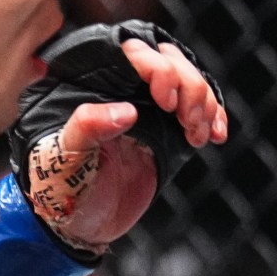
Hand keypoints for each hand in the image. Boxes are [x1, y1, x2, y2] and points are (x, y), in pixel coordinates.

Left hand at [11, 23, 226, 251]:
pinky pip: (199, 110)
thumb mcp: (65, 157)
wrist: (79, 223)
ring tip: (197, 134)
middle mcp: (123, 90)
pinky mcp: (167, 132)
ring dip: (204, 103)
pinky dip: (214, 117)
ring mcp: (149, 110)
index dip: (159, 69)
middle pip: (170, 60)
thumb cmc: (60, 185)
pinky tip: (216, 135)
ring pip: (190, 81)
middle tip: (187, 121)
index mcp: (94, 85)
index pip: (134, 53)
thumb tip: (125, 110)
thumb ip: (86, 128)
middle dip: (189, 86)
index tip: (166, 101)